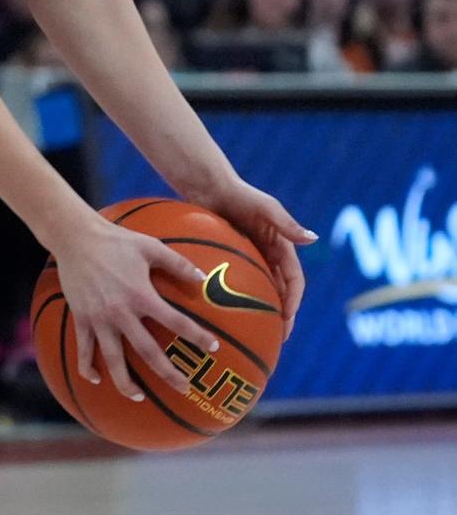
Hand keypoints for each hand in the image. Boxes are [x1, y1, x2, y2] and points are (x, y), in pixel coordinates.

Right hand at [50, 212, 221, 400]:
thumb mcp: (149, 246)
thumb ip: (177, 263)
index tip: (213, 348)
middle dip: (168, 373)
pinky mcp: (82, 318)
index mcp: (141, 295)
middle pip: (148, 352)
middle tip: (185, 388)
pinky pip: (83, 349)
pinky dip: (87, 367)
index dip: (196, 336)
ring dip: (126, 383)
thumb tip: (203, 278)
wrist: (75, 237)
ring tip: (139, 398)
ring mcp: (99, 319)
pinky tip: (95, 379)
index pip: (175, 321)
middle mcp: (121, 312)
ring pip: (114, 360)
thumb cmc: (116, 240)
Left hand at [198, 174, 316, 339]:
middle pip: (281, 293)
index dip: (294, 302)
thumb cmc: (239, 193)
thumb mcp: (265, 206)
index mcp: (282, 246)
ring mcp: (251, 258)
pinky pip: (239, 284)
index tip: (286, 320)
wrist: (209, 185)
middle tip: (277, 340)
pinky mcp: (232, 259)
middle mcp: (269, 255)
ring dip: (263, 313)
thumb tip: (314, 238)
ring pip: (261, 292)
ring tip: (256, 336)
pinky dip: (237, 301)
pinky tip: (225, 317)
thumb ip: (287, 223)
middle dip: (283, 317)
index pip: (294, 281)